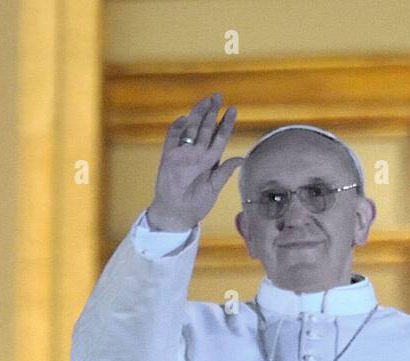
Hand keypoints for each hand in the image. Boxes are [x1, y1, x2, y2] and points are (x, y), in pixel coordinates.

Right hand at [146, 93, 242, 231]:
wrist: (176, 214)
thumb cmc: (196, 204)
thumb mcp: (214, 189)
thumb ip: (225, 172)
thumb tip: (241, 158)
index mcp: (210, 161)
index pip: (220, 138)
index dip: (226, 124)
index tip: (233, 109)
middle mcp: (197, 154)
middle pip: (205, 129)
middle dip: (212, 112)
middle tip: (218, 96)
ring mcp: (183, 154)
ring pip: (190, 129)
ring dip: (197, 115)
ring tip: (205, 100)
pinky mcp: (168, 157)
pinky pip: (172, 139)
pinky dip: (176, 128)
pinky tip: (183, 118)